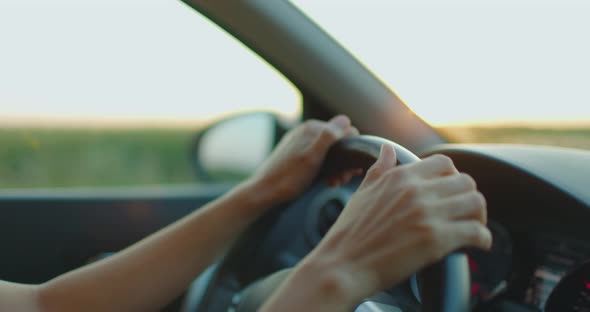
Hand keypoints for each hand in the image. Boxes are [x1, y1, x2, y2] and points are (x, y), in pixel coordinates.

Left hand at [247, 115, 358, 204]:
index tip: (351, 169)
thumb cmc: (289, 177)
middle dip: (345, 161)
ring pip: (330, 152)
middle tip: (343, 179)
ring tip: (335, 183)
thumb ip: (329, 137)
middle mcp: (307, 132)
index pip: (345, 130)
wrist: (265, 192)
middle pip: (338, 142)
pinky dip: (326, 169)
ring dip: (337, 167)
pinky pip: (319, 158)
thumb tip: (346, 120)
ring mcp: (302, 144)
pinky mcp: (298, 156)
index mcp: (312, 128)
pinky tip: (326, 182)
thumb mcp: (312, 157)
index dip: (352, 148)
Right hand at [299, 144, 490, 306]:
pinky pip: (476, 231)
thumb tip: (387, 149)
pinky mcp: (436, 240)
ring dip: (479, 216)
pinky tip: (477, 245)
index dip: (452, 178)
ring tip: (472, 227)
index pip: (444, 163)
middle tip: (464, 213)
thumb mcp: (362, 193)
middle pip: (466, 181)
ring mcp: (428, 214)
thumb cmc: (349, 233)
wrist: (343, 265)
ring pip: (476, 202)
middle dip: (468, 197)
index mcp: (400, 176)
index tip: (450, 193)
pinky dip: (482, 239)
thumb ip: (379, 169)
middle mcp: (417, 190)